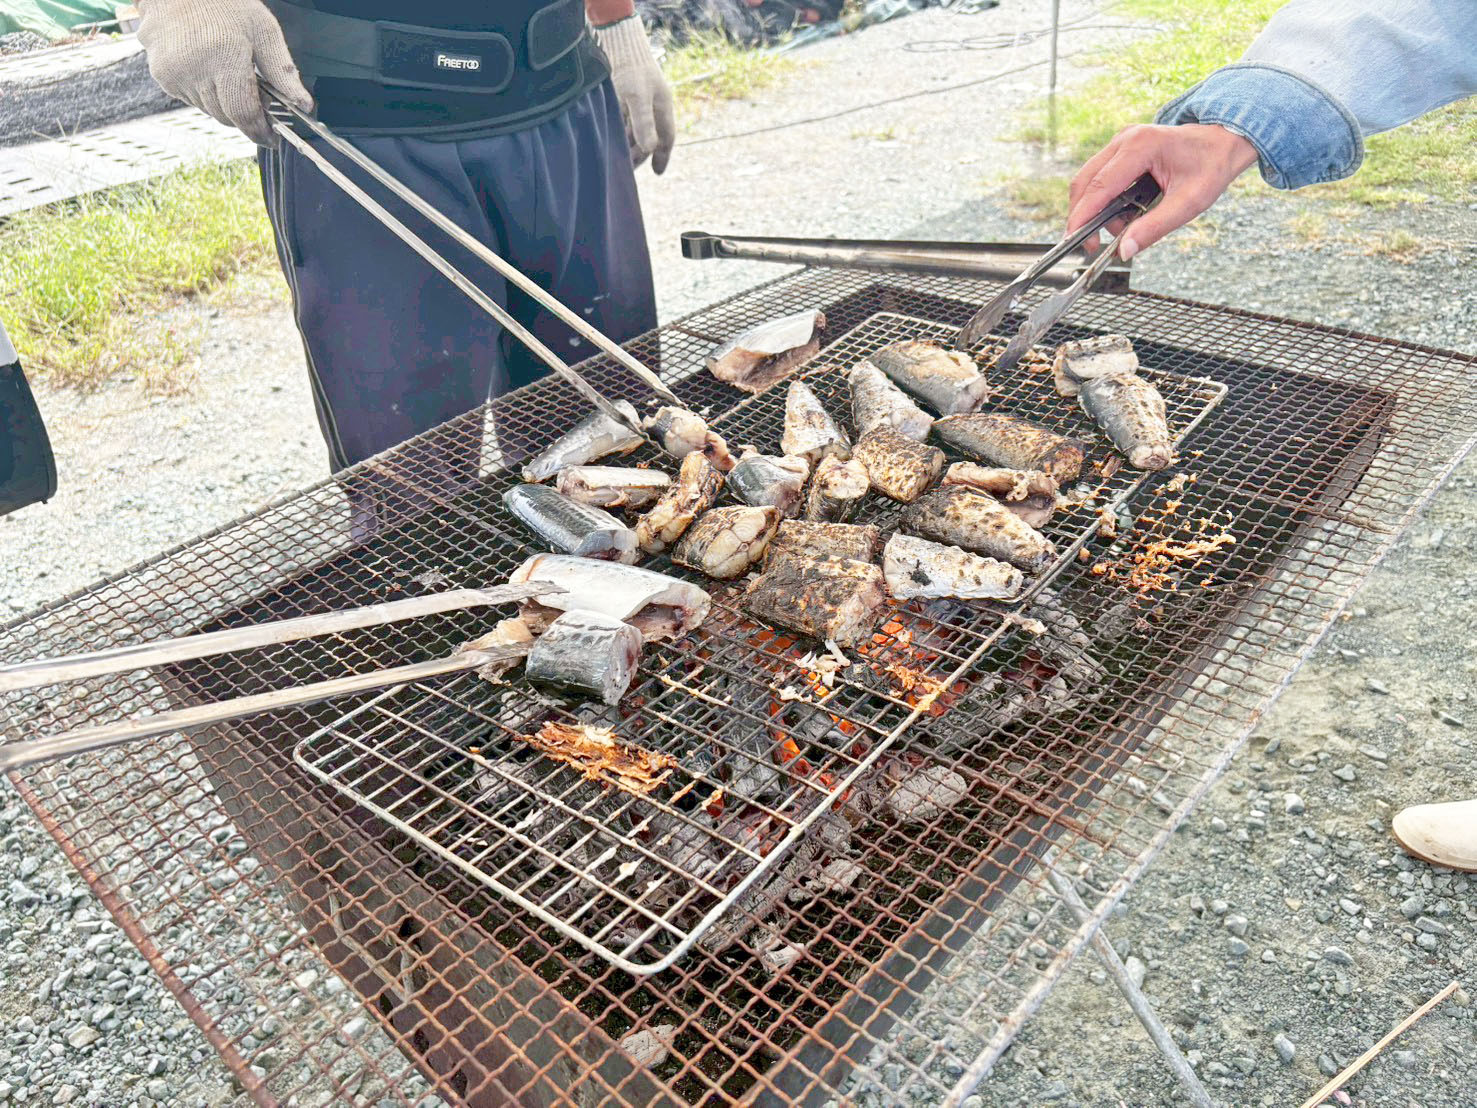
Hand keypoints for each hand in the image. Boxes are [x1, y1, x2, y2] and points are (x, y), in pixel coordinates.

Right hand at [138, 0, 312, 146]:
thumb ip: (282, 71)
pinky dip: (205, 92)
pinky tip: (209, 68)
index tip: (272, 138)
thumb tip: (303, 104)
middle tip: (257, 93)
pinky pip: (191, 99)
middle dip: (245, 113)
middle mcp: (194, 69)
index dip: (260, 131)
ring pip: (210, 110)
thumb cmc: (222, 1)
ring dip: (225, 103)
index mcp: (223, 57)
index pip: (243, 114)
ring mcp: (174, 74)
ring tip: (231, 73)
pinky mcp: (162, 76)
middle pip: (228, 116)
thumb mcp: (262, 29)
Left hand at [594, 15, 676, 173]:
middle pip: (649, 137)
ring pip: (635, 130)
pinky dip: (620, 133)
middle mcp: (652, 107)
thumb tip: (650, 149)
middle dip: (641, 154)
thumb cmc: (630, 68)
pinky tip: (610, 140)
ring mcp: (638, 102)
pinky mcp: (624, 97)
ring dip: (629, 145)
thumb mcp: (637, 97)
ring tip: (618, 160)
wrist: (619, 42)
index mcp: (661, 107)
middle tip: (629, 170)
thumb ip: (643, 123)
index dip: (662, 156)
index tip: (658, 172)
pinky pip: (624, 121)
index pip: (666, 138)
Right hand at [1066, 123, 1257, 258]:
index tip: (1074, 241)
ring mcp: (1120, 142)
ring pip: (1088, 181)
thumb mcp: (1189, 202)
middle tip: (1094, 244)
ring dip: (1095, 210)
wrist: (1222, 141)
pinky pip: (1099, 178)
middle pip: (1085, 182)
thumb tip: (1125, 250)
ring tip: (1122, 227)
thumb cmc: (1210, 165)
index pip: (1099, 186)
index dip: (1083, 216)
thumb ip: (1155, 227)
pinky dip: (1104, 201)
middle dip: (1083, 217)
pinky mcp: (1120, 150)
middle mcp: (1124, 140)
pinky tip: (1124, 213)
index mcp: (1141, 146)